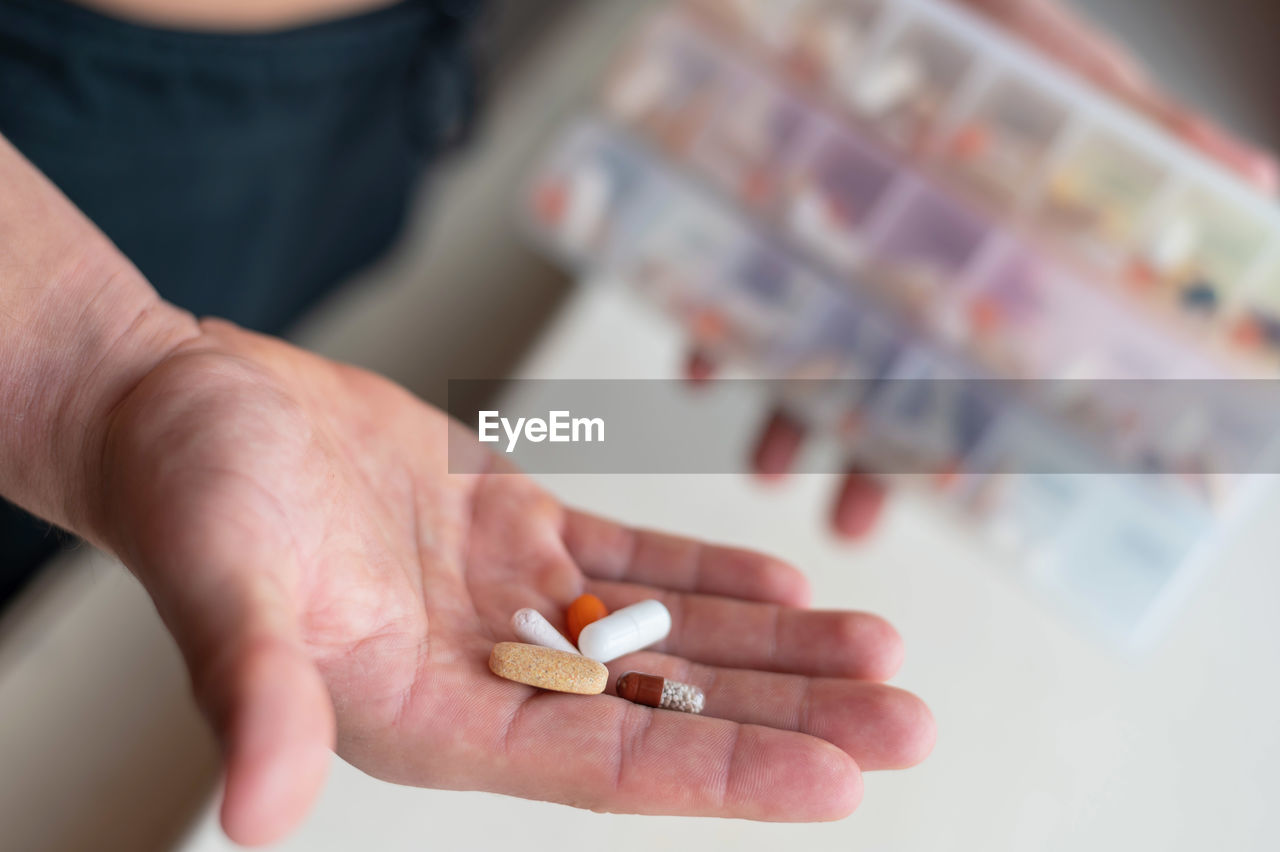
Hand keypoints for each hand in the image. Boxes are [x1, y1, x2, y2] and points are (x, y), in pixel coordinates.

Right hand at [94, 319, 932, 844]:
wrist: (184, 410)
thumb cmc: (192, 497)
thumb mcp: (226, 584)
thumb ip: (256, 692)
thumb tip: (256, 816)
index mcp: (428, 717)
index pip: (604, 768)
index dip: (725, 776)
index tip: (845, 779)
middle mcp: (483, 674)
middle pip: (663, 711)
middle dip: (790, 714)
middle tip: (910, 718)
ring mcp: (505, 602)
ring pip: (664, 640)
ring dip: (772, 648)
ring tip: (880, 649)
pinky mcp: (510, 531)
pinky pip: (629, 562)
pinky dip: (706, 578)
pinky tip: (784, 586)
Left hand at [689, 0, 1278, 538]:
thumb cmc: (986, 21)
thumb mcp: (1076, 80)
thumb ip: (1153, 141)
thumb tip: (1263, 188)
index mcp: (978, 263)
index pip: (981, 375)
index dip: (968, 440)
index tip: (953, 499)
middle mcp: (902, 266)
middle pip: (885, 385)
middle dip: (868, 460)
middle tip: (849, 527)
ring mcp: (826, 244)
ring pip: (803, 353)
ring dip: (787, 419)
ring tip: (770, 472)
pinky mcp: (754, 211)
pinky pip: (725, 286)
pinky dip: (711, 331)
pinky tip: (702, 373)